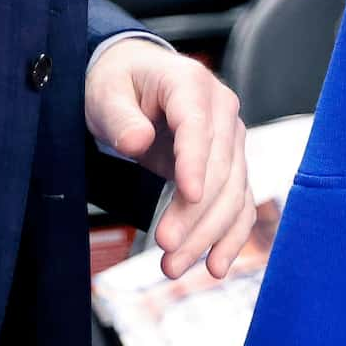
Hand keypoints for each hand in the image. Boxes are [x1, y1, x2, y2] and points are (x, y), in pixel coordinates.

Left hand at [84, 36, 253, 279]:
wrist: (138, 78)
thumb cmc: (121, 83)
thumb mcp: (106, 93)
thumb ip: (120, 117)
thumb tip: (137, 141)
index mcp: (191, 84)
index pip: (198, 127)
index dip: (196, 162)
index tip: (189, 194)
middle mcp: (222, 110)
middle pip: (220, 169)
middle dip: (195, 214)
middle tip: (165, 248)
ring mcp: (231, 139)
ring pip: (233, 193)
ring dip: (208, 234)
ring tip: (173, 267)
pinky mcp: (230, 165)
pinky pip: (239, 203)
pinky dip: (231, 235)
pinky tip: (214, 264)